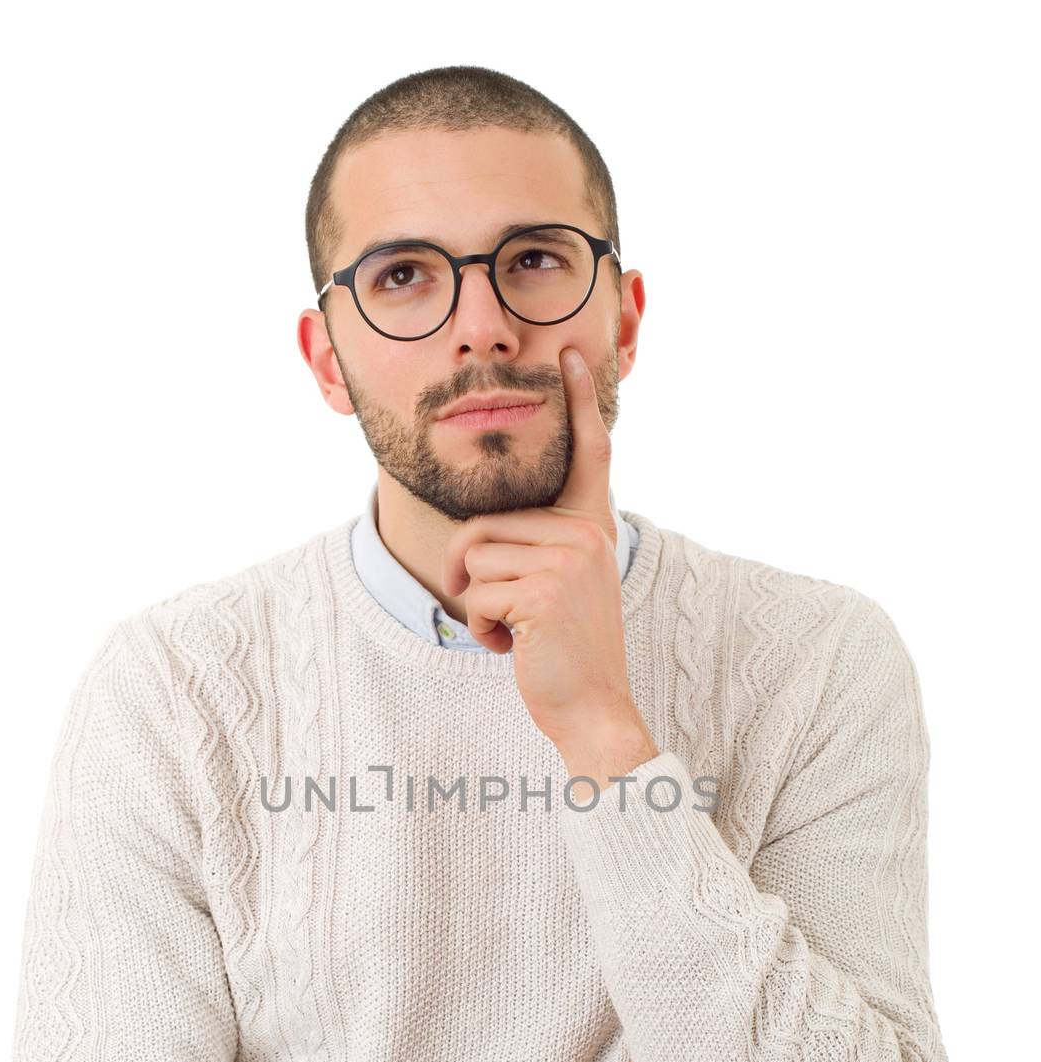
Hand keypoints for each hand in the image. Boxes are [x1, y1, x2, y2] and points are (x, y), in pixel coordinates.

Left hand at [440, 345, 643, 752]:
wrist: (592, 708)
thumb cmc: (565, 654)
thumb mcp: (561, 589)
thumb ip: (540, 550)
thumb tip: (476, 538)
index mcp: (593, 528)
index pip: (591, 453)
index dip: (580, 402)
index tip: (571, 353)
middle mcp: (586, 535)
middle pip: (487, 522)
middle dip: (469, 571)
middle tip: (486, 610)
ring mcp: (567, 561)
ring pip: (476, 557)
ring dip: (478, 607)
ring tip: (512, 633)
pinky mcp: (544, 592)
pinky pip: (477, 593)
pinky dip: (481, 630)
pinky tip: (511, 649)